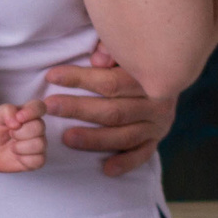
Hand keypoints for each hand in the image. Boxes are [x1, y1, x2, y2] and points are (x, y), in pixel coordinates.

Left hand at [0, 100, 47, 172]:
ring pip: (39, 144)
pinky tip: (17, 156)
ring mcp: (39, 143)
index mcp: (29, 113)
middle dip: (20, 132)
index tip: (18, 117)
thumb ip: (6, 111)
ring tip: (12, 146)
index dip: (32, 111)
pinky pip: (38, 160)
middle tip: (10, 133)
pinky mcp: (38, 159)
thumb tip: (17, 121)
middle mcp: (37, 127)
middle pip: (39, 127)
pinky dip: (23, 159)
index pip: (40, 107)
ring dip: (20, 147)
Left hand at [41, 45, 176, 176]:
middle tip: (50, 107)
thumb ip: (110, 49)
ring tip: (66, 138)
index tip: (52, 77)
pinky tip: (106, 169)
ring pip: (124, 135)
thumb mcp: (126, 48)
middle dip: (78, 109)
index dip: (80, 79)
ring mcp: (158, 124)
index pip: (111, 81)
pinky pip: (141, 155)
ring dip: (94, 139)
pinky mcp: (155, 140)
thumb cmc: (135, 58)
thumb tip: (97, 59)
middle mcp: (157, 103)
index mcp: (150, 77)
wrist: (167, 73)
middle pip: (114, 110)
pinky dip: (125, 163)